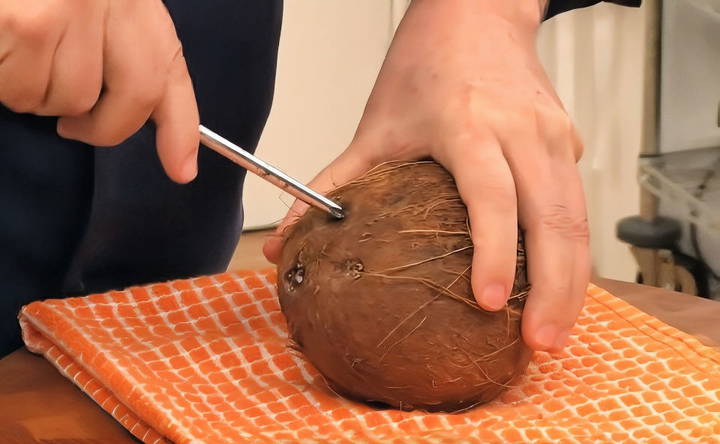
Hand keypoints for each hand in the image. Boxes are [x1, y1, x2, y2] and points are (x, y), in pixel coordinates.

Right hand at [0, 0, 198, 182]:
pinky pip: (18, 90)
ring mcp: (67, 12)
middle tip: (72, 127)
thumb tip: (172, 151)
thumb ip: (125, 56)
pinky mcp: (26, 25)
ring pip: (63, 100)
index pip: (170, 73)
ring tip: (21, 55)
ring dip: (37, 94)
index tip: (182, 170)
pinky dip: (4, 82)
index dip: (180, 130)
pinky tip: (1, 47)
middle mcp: (111, 1)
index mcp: (134, 0)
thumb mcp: (97, 6)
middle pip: (126, 101)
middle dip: (98, 128)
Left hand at [264, 0, 588, 351]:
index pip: (493, 196)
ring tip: (555, 330)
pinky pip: (577, 202)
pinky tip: (560, 287)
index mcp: (470, 123)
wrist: (476, 12)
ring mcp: (553, 134)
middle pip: (555, 217)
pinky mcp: (568, 140)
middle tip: (538, 343)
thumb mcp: (374, 125)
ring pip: (579, 215)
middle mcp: (521, 130)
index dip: (495, 253)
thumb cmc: (424, 64)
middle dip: (555, 287)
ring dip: (574, 278)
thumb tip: (284, 244)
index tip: (489, 303)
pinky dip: (572, 250)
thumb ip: (332, 185)